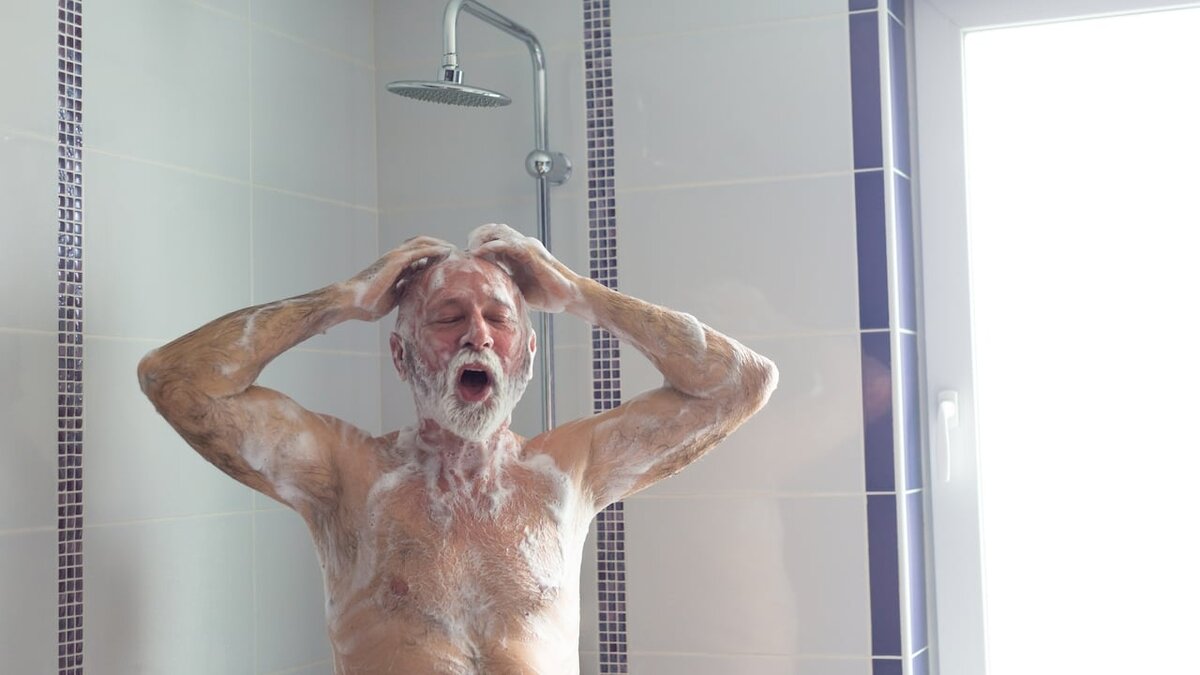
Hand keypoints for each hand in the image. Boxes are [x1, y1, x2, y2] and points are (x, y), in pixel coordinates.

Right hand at [345, 236, 454, 319]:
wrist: (352, 301)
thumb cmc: (368, 304)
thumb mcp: (393, 298)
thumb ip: (404, 292)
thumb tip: (416, 296)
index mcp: (395, 267)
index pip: (419, 256)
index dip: (434, 256)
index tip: (449, 262)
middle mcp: (396, 258)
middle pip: (422, 245)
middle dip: (440, 246)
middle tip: (455, 253)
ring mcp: (395, 257)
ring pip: (423, 243)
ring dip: (440, 244)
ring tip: (455, 250)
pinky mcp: (396, 260)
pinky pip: (420, 251)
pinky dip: (434, 250)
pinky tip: (446, 252)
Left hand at [467, 223, 581, 313]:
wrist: (568, 297)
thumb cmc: (546, 295)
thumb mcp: (517, 289)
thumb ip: (502, 284)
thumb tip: (481, 295)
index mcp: (517, 253)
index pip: (493, 238)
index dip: (477, 242)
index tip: (464, 254)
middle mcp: (521, 245)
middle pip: (493, 230)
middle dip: (476, 235)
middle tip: (463, 249)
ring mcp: (527, 246)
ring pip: (498, 231)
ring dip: (481, 237)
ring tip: (469, 248)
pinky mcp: (531, 252)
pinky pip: (507, 244)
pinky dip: (491, 246)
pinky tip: (478, 252)